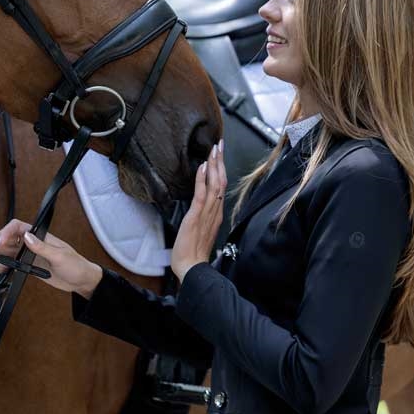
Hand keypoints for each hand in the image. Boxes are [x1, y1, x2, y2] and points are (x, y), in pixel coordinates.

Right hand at [0, 218, 102, 297]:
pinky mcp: (27, 267)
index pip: (18, 228)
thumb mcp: (60, 256)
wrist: (81, 280)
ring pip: (5, 252)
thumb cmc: (76, 265)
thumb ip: (42, 247)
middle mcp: (32, 243)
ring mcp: (28, 255)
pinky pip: (10, 265)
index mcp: (40, 236)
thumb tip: (26, 236)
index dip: (5, 233)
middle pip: (7, 239)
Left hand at [171, 140, 226, 282]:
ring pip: (215, 185)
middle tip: (219, 144)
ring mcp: (207, 213)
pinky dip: (203, 179)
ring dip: (214, 165)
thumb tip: (201, 205)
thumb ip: (204, 217)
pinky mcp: (196, 217)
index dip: (221, 169)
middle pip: (221, 181)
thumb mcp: (201, 230)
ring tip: (213, 150)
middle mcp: (215, 211)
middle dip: (220, 161)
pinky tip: (203, 167)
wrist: (191, 268)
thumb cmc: (193, 253)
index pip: (221, 187)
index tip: (219, 155)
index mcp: (216, 214)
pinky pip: (201, 194)